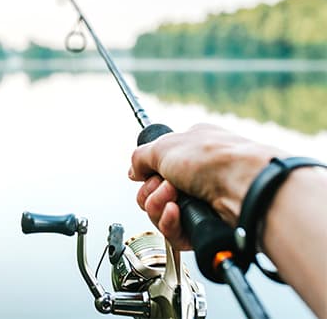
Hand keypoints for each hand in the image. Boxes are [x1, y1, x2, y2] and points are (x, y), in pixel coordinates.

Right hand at [129, 124, 286, 249]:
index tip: (147, 173)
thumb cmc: (215, 159)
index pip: (156, 166)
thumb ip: (140, 157)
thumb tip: (133, 171)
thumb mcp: (165, 145)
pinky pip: (173, 233)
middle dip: (151, 191)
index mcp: (191, 150)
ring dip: (158, 206)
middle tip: (165, 186)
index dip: (147, 173)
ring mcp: (201, 202)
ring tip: (173, 198)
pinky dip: (170, 223)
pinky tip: (177, 213)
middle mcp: (196, 176)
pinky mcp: (204, 226)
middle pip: (153, 192)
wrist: (245, 187)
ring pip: (160, 214)